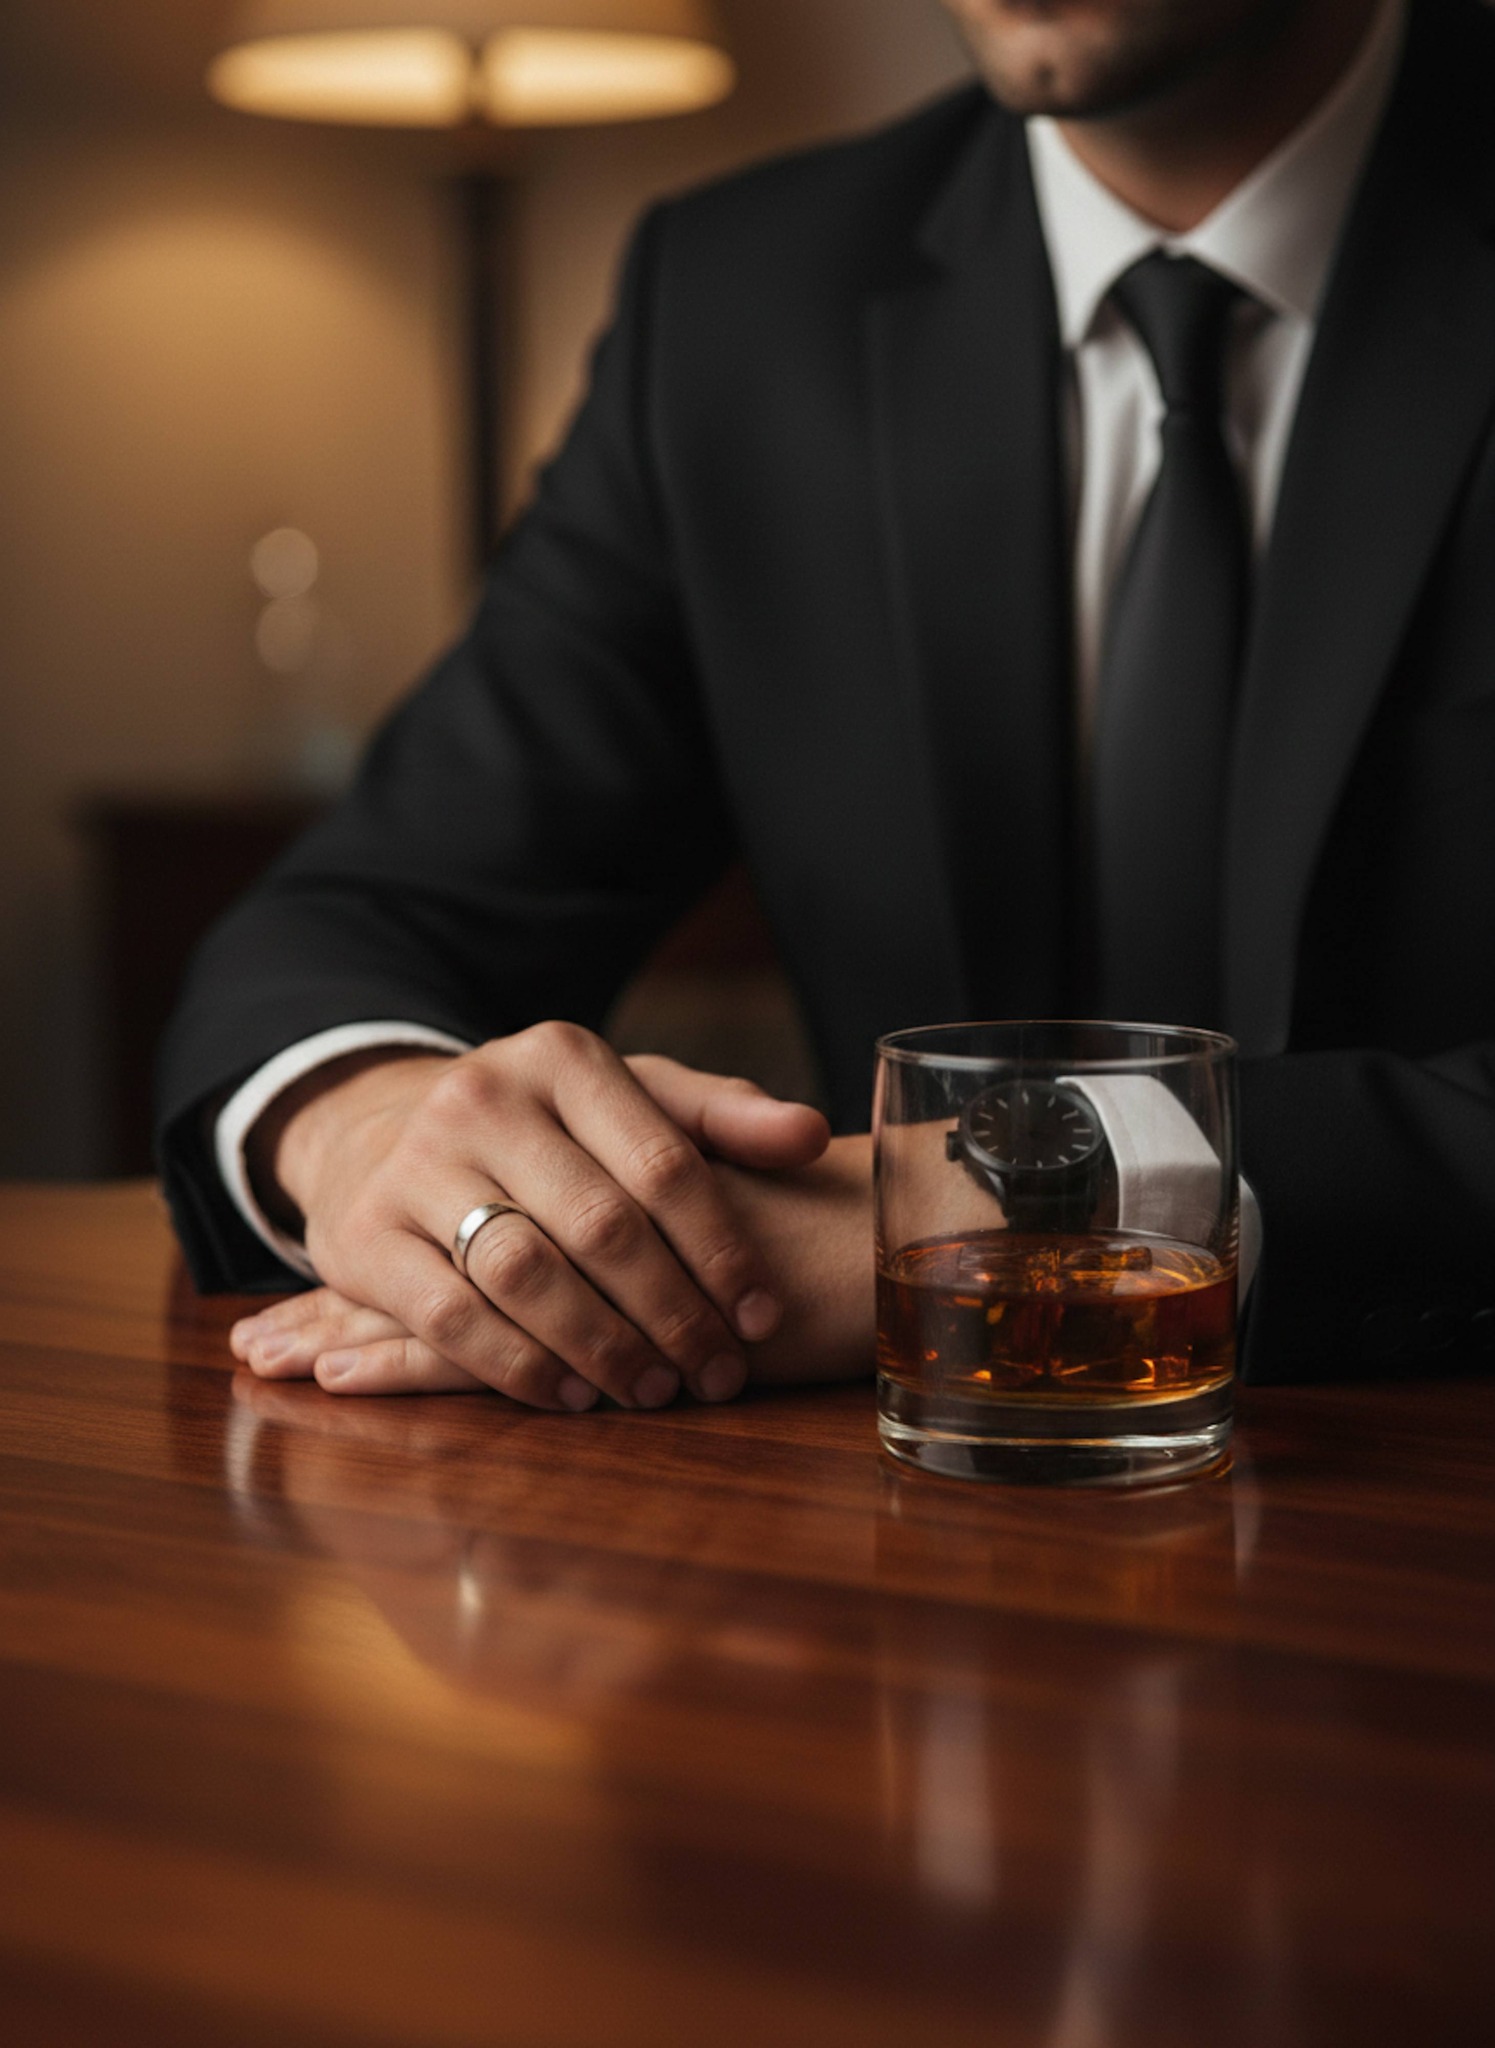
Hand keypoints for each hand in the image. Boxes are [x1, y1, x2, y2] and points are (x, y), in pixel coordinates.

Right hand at [232, 1135, 874, 1398]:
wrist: (378, 1131)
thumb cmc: (541, 1130)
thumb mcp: (626, 1100)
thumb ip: (720, 1118)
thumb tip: (813, 1136)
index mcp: (562, 1056)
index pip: (663, 1162)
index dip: (721, 1249)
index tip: (763, 1316)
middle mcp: (482, 1097)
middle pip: (601, 1224)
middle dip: (673, 1312)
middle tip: (717, 1373)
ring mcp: (413, 1164)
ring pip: (528, 1272)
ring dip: (603, 1346)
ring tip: (655, 1390)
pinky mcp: (360, 1237)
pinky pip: (450, 1317)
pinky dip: (519, 1366)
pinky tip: (571, 1396)